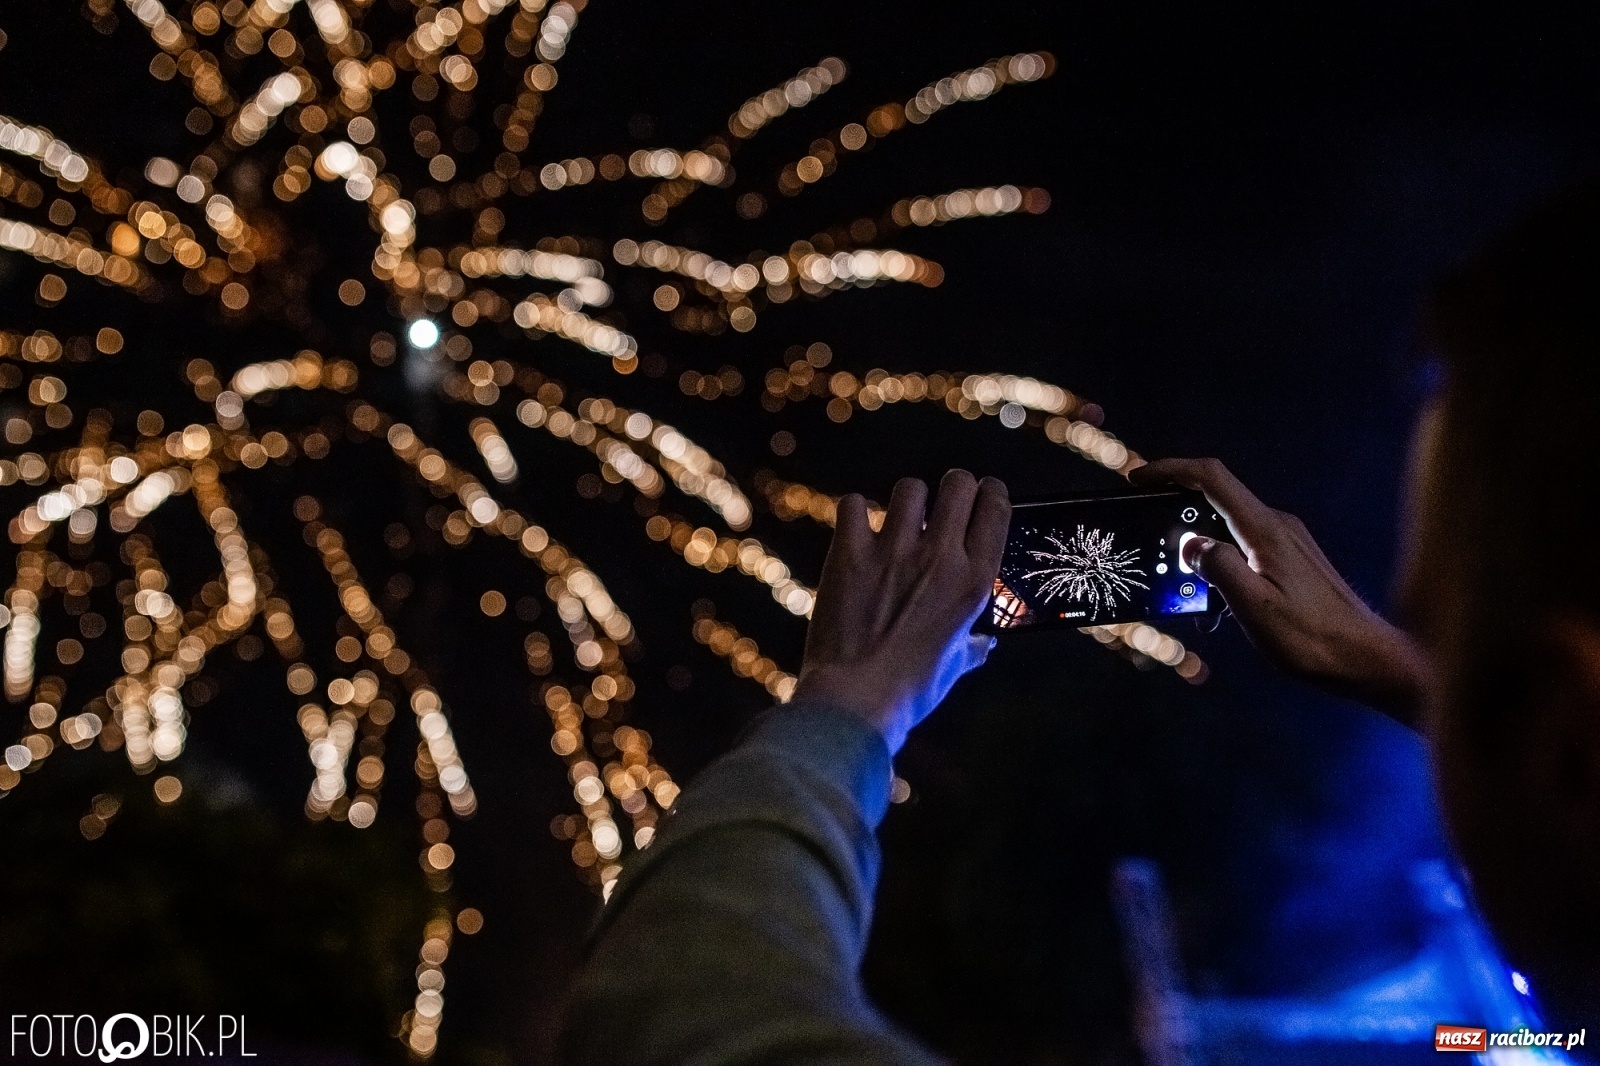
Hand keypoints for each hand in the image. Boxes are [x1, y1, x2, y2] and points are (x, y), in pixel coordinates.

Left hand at [795, 470, 1010, 753]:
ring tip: (898, 519)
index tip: (983, 495)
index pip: (995, 508)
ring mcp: (895, 552)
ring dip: (907, 500)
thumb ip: (971, 648)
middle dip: (953, 487)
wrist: (855, 700)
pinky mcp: (851, 553)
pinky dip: (855, 512)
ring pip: (910, 488)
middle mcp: (941, 557)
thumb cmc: (910, 690)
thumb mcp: (953, 667)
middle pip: (957, 484)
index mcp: (975, 582)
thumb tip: (984, 647)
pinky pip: (853, 504)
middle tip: (942, 503)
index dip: (990, 493)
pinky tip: (856, 529)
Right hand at [1130, 458, 1430, 724]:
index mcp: (1265, 531)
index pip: (1211, 479)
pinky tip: (1215, 602)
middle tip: (1147, 536)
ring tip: (1180, 585)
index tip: (1137, 479)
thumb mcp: (1255, 608)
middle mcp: (1277, 526)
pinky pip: (1245, 548)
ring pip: (1229, 527)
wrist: (1367, 658)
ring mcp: (1287, 542)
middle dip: (1177, 512)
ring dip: (1199, 546)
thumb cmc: (1313, 639)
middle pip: (1217, 499)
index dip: (1170, 470)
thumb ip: (1219, 569)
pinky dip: (1221, 563)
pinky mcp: (1292, 560)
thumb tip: (1191, 545)